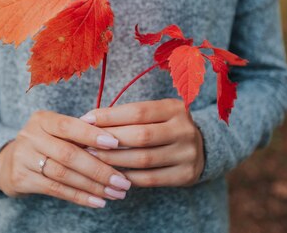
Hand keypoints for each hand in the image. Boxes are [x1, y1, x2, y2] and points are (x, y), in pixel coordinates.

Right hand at [0, 110, 131, 207]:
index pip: (69, 125)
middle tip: (123, 181)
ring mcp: (23, 157)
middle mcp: (30, 136)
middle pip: (68, 154)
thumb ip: (80, 133)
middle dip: (99, 169)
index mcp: (42, 119)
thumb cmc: (45, 143)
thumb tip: (117, 140)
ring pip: (64, 174)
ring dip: (93, 186)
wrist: (9, 162)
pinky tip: (98, 201)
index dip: (92, 135)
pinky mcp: (21, 179)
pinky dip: (80, 197)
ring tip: (115, 193)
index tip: (116, 143)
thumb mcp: (57, 131)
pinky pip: (55, 189)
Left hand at [81, 98, 204, 187]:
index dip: (109, 116)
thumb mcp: (153, 113)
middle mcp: (185, 129)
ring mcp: (188, 153)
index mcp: (175, 108)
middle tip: (86, 143)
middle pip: (140, 136)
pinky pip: (150, 179)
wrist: (200, 147)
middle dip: (109, 140)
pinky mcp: (186, 175)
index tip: (86, 120)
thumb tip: (88, 120)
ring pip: (144, 159)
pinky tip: (112, 174)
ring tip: (93, 159)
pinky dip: (128, 177)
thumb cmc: (163, 126)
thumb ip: (126, 116)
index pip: (137, 111)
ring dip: (114, 160)